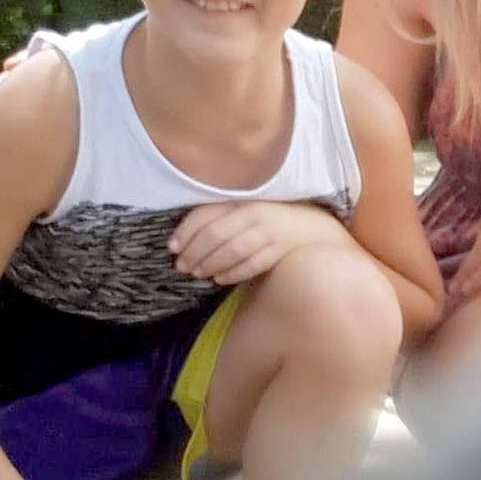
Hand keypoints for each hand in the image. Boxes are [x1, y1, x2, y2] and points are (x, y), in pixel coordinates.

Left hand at [169, 199, 349, 286]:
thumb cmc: (265, 219)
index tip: (172, 247)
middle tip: (182, 266)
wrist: (308, 225)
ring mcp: (269, 233)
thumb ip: (216, 219)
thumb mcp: (240, 211)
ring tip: (197, 273)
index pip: (206, 215)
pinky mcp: (280, 251)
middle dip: (195, 252)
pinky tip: (219, 279)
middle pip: (217, 234)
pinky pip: (253, 265)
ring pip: (234, 250)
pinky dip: (233, 273)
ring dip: (211, 264)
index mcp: (240, 200)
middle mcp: (254, 214)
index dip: (186, 232)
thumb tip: (181, 241)